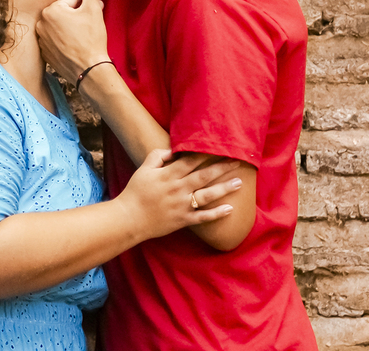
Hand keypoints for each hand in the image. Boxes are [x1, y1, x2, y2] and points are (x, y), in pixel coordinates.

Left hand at [37, 0, 109, 84]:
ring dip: (72, 26)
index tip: (94, 13)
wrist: (89, 70)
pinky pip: (55, 40)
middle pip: (64, 12)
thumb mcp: (93, 9)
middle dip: (79, 15)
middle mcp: (40, 23)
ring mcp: (41, 39)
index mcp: (50, 10)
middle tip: (91, 24)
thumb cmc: (91, 39)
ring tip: (85, 36)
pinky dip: (65, 40)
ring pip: (60, 26)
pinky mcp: (44, 52)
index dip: (86, 5)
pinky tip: (76, 45)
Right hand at [115, 150, 241, 242]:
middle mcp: (178, 189)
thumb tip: (173, 150)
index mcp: (168, 175)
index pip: (191, 161)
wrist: (129, 218)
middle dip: (221, 168)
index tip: (219, 148)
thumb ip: (158, 156)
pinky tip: (230, 209)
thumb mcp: (143, 169)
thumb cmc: (135, 192)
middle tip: (237, 163)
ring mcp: (182, 205)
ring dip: (224, 189)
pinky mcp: (183, 220)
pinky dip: (217, 214)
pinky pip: (203, 217)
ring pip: (207, 195)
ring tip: (239, 183)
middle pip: (204, 176)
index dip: (206, 154)